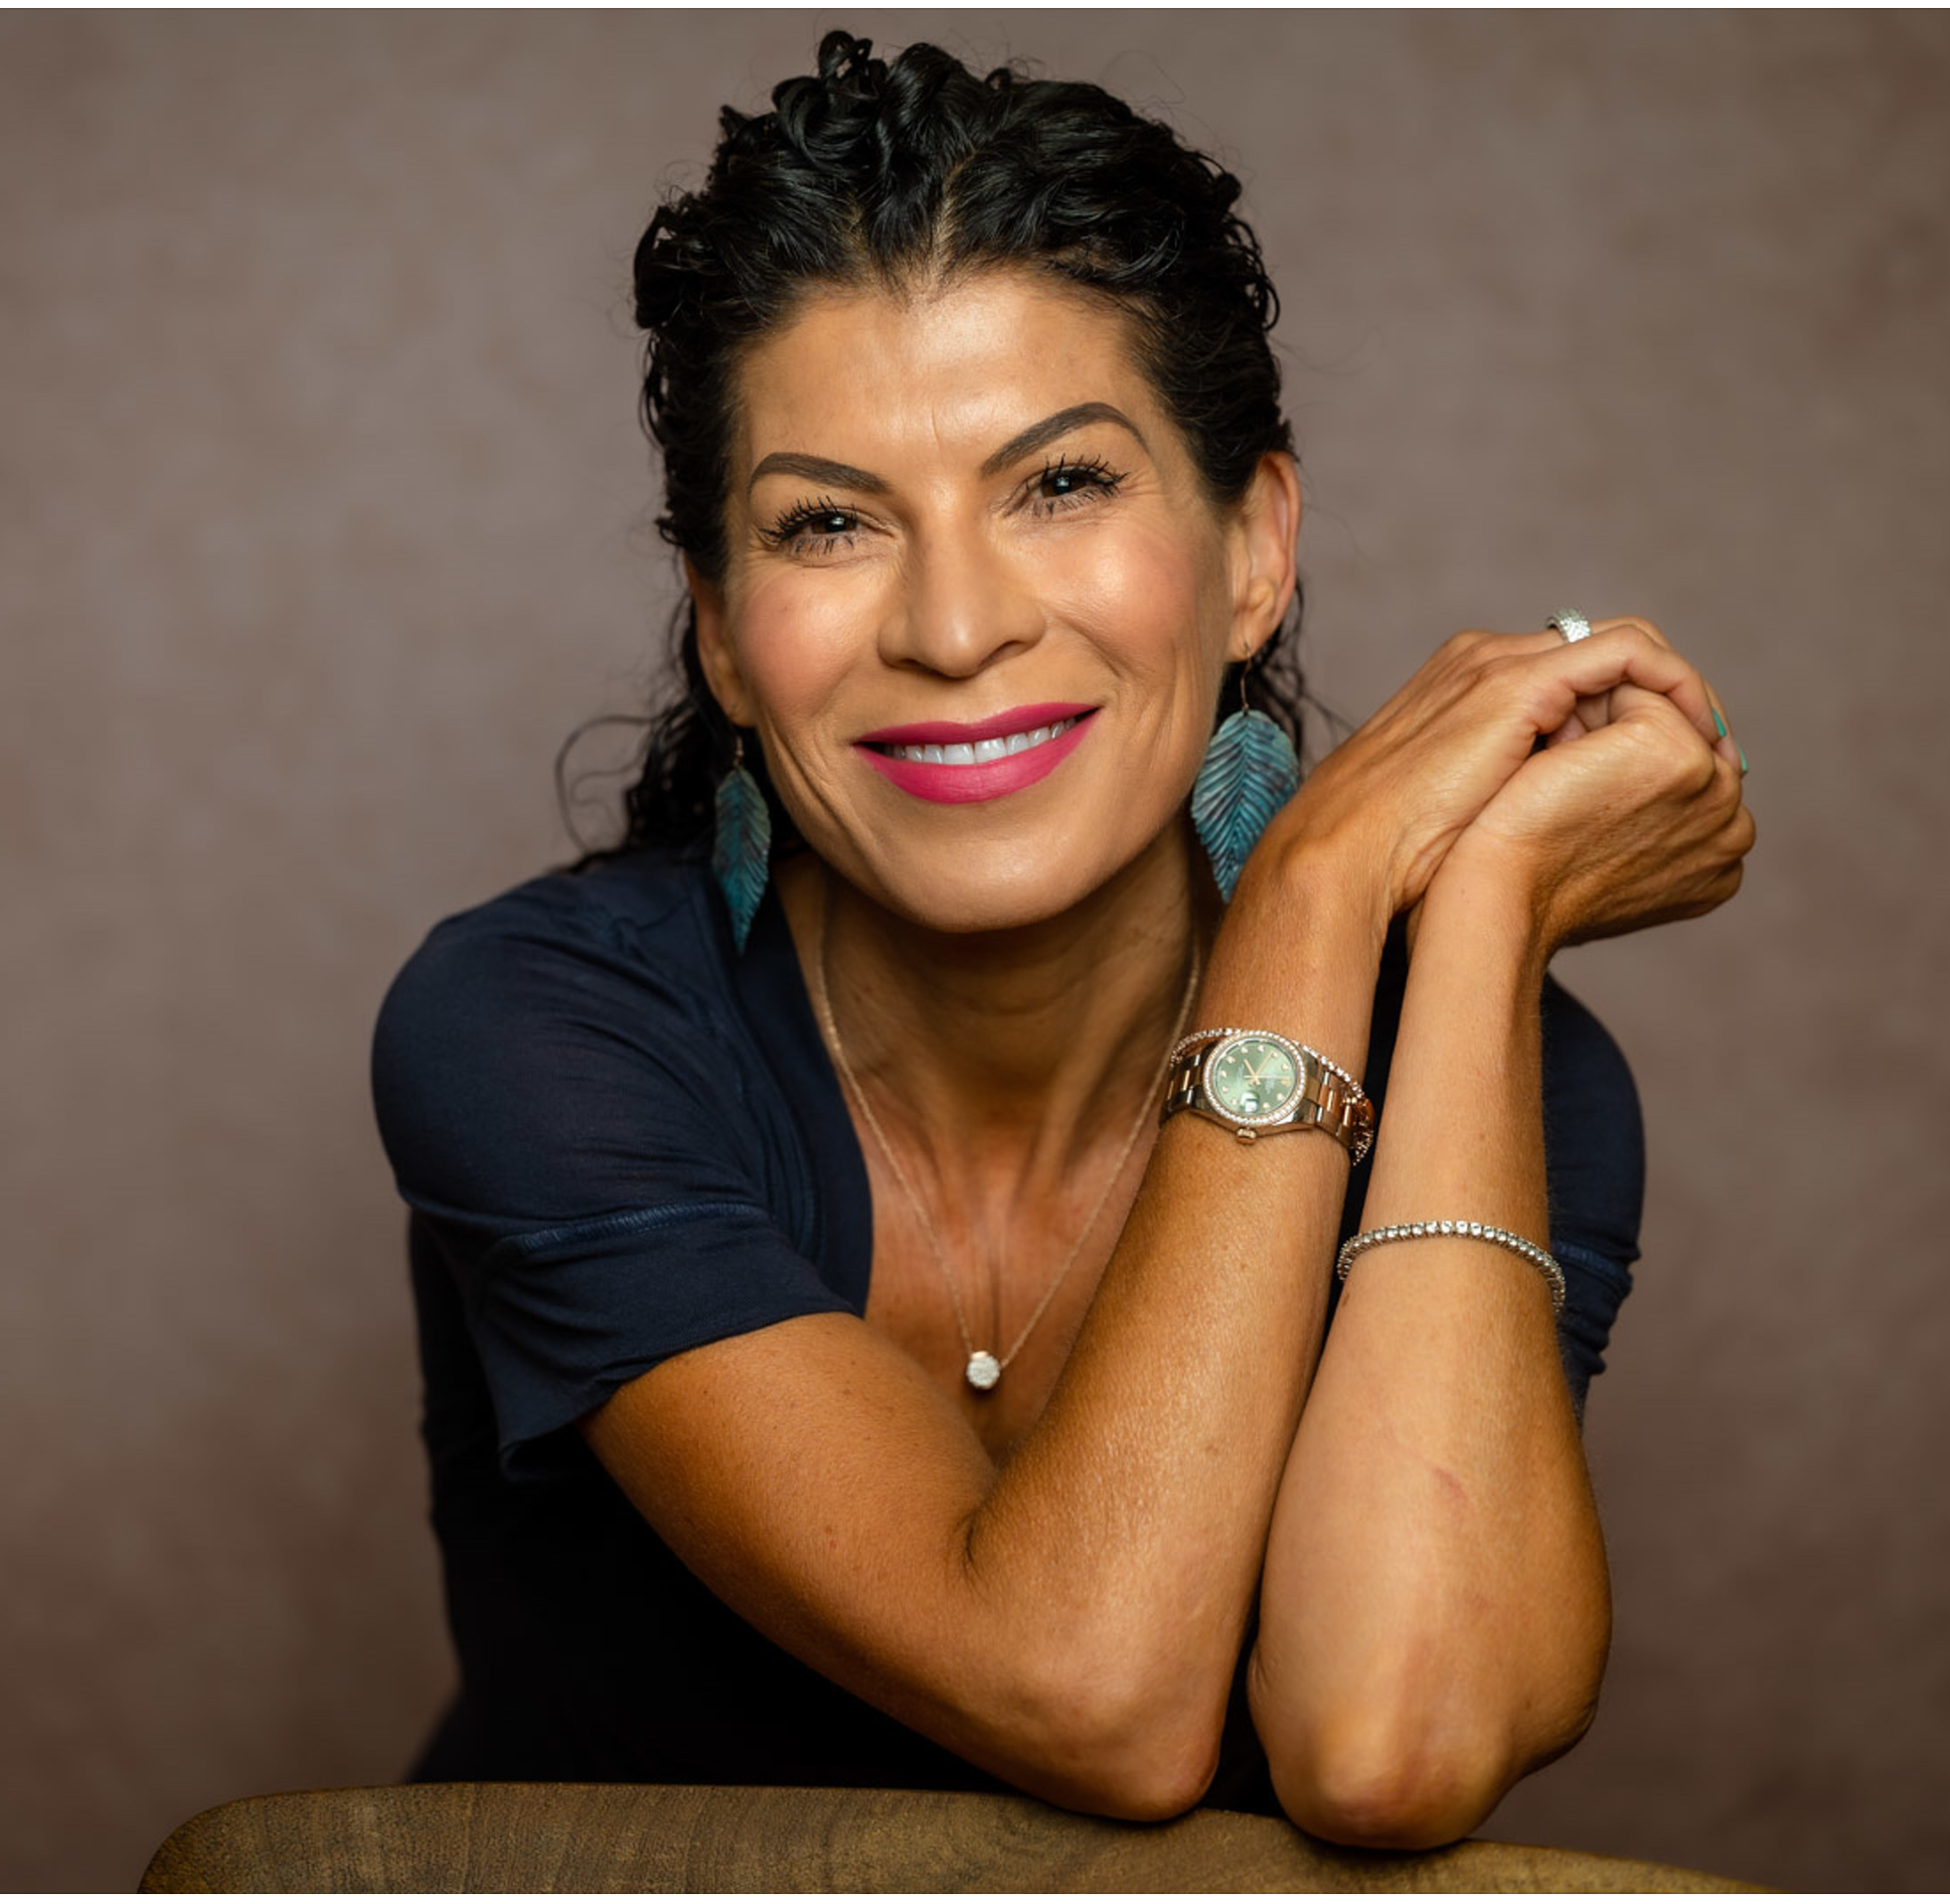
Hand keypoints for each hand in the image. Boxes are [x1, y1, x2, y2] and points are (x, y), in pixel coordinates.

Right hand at [1250, 621, 1727, 930]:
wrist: (1345, 860)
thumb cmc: (1391, 864)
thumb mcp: (1468, 819)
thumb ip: (1520, 802)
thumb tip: (1574, 834)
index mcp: (1467, 691)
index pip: (1573, 679)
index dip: (1633, 716)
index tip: (1680, 766)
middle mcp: (1484, 661)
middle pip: (1607, 657)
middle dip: (1668, 701)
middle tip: (1715, 753)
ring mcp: (1498, 665)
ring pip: (1625, 647)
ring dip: (1676, 693)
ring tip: (1712, 746)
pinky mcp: (1515, 683)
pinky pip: (1627, 655)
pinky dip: (1669, 687)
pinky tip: (1694, 738)